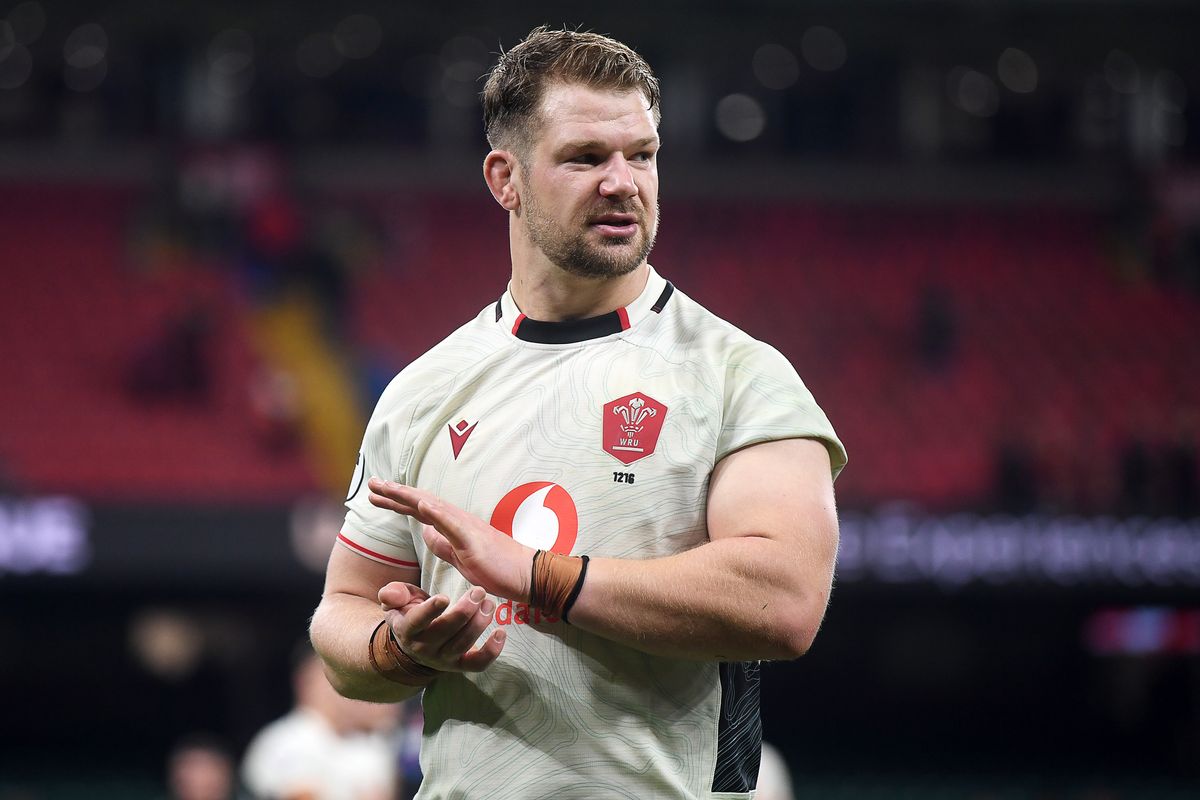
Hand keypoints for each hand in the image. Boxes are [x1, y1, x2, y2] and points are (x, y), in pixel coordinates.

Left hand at [368, 477, 533, 600]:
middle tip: (371, 483)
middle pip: (421, 503)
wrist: (526, 575)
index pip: (420, 510)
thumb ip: (443, 544)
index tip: (376, 494)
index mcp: (453, 526)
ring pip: (432, 507)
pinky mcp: (474, 540)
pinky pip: (452, 524)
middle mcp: (458, 521)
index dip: (398, 501)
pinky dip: (436, 512)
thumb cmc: (497, 567)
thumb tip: (426, 532)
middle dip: (394, 493)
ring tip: (387, 487)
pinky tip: (421, 503)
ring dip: (408, 496)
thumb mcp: (461, 557)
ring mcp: (466, 528)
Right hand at [379, 581, 505, 672]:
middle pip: (445, 632)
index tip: (444, 597)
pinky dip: (492, 652)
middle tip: (479, 591)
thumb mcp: (398, 600)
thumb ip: (394, 593)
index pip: (417, 622)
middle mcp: (424, 648)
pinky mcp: (460, 666)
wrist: (414, 643)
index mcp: (407, 630)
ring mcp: (443, 659)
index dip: (430, 611)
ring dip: (479, 624)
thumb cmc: (410, 612)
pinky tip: (501, 633)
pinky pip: (477, 664)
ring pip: (462, 645)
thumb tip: (389, 593)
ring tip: (489, 604)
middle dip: (464, 611)